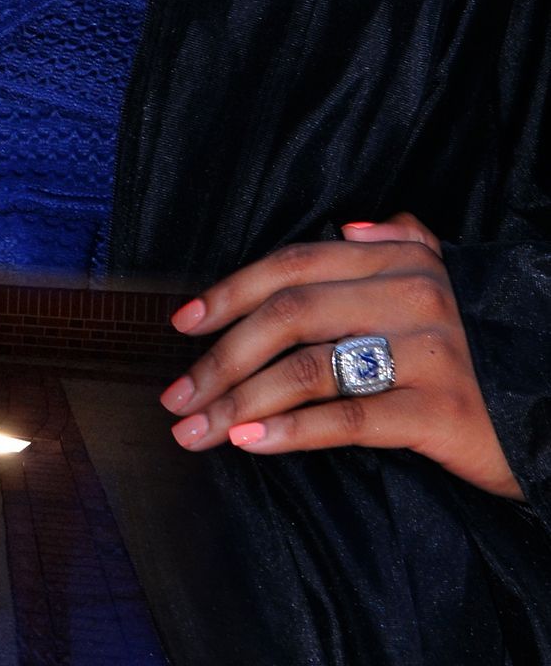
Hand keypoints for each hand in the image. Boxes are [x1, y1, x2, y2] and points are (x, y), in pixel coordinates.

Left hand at [157, 209, 524, 501]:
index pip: (295, 264)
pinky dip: (289, 429)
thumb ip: (404, 242)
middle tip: (176, 396)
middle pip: (288, 315)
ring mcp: (429, 352)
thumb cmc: (490, 354)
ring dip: (238, 399)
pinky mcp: (441, 411)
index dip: (231, 290)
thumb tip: (349, 224)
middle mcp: (413, 295)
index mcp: (403, 260)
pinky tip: (250, 442)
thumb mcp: (454, 283)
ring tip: (198, 430)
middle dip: (220, 357)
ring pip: (307, 366)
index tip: (182, 323)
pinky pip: (347, 417)